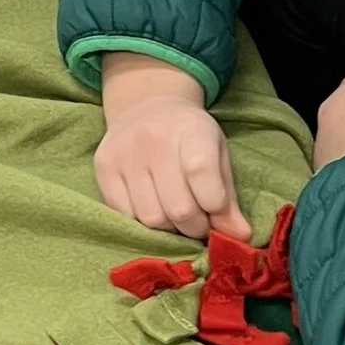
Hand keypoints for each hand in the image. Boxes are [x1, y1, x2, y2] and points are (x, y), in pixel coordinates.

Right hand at [94, 56, 244, 241]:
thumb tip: (240, 237)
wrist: (145, 106)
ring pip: (151, 218)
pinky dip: (143, 223)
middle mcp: (154, 138)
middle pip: (179, 208)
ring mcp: (124, 153)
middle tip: (198, 221)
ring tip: (175, 215)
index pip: (202, 174)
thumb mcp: (218, 155)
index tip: (216, 214)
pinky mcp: (103, 167)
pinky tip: (153, 208)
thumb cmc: (189, 137)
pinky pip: (125, 216)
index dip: (214, 207)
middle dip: (195, 227)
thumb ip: (228, 198)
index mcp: (191, 129)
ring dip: (169, 228)